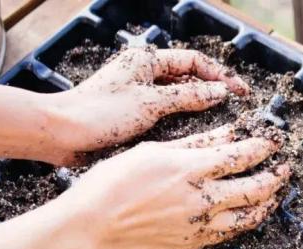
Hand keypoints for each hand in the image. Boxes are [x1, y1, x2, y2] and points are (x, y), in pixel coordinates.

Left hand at [45, 47, 248, 164]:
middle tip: (237, 104)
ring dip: (199, 104)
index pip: (194, 61)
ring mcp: (138, 95)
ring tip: (222, 118)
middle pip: (188, 76)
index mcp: (147, 61)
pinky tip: (194, 133)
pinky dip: (182, 119)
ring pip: (178, 96)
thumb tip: (219, 92)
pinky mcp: (132, 115)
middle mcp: (143, 74)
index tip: (240, 92)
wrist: (62, 134)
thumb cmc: (100, 113)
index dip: (220, 75)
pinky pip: (165, 113)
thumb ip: (188, 96)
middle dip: (213, 88)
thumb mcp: (151, 103)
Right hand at [57, 125, 288, 248]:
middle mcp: (201, 198)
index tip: (273, 141)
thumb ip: (194, 143)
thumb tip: (226, 134)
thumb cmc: (112, 184)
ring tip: (276, 194)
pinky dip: (246, 222)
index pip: (242, 155)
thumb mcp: (153, 151)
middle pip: (255, 187)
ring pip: (248, 215)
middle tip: (285, 169)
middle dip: (276, 176)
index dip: (263, 147)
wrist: (90, 227)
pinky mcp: (192, 244)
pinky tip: (249, 215)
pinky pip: (229, 233)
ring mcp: (199, 225)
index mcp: (190, 168)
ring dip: (268, 202)